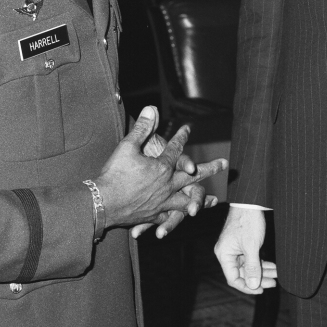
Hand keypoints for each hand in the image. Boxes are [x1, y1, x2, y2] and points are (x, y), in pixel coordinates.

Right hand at [95, 106, 226, 231]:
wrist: (102, 204)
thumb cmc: (114, 173)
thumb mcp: (127, 146)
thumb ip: (142, 127)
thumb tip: (152, 108)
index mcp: (162, 168)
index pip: (176, 148)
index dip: (182, 136)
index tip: (189, 128)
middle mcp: (166, 186)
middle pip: (192, 177)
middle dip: (209, 169)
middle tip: (225, 164)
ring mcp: (161, 203)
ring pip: (186, 201)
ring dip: (200, 200)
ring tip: (213, 201)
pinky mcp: (152, 216)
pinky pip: (168, 217)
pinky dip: (176, 218)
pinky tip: (181, 218)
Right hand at [214, 205, 276, 294]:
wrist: (250, 202)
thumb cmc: (248, 221)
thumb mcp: (251, 246)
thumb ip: (252, 267)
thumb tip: (253, 286)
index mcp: (224, 254)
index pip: (233, 278)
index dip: (247, 287)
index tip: (261, 289)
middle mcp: (227, 253)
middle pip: (242, 273)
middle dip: (258, 278)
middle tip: (273, 283)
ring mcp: (235, 248)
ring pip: (248, 266)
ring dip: (262, 271)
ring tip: (276, 275)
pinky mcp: (242, 244)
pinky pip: (251, 258)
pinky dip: (261, 262)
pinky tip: (273, 266)